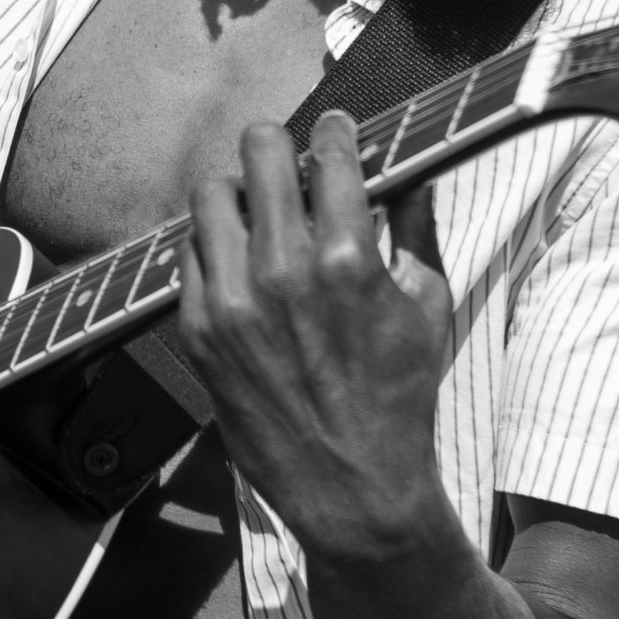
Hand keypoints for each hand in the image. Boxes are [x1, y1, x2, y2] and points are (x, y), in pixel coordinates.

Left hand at [174, 114, 452, 568]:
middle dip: (280, 147)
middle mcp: (281, 270)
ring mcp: (231, 301)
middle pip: (259, 152)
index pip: (329, 152)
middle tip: (291, 162)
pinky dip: (214, 245)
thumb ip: (418, 227)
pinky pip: (189, 253)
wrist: (352, 487)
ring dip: (239, 192)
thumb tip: (412, 171)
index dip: (335, 132)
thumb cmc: (399, 396)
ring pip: (210, 194)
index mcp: (347, 257)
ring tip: (259, 211)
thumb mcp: (429, 306)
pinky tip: (238, 260)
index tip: (336, 131)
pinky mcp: (197, 331)